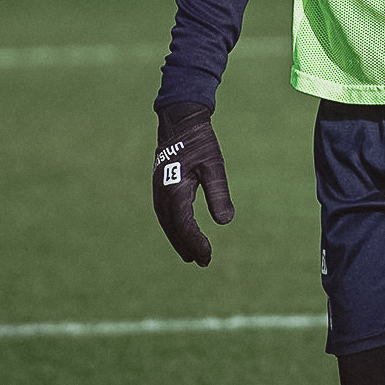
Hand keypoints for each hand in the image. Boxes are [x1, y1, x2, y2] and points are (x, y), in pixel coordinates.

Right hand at [153, 103, 233, 265]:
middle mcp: (162, 196)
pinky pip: (166, 216)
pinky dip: (175, 229)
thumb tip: (226, 222)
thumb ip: (218, 193)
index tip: (208, 257)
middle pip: (174, 229)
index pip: (184, 226)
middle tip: (204, 262)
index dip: (195, 243)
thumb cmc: (200, 142)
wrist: (180, 122)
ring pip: (168, 224)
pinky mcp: (160, 190)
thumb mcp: (214, 165)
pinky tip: (184, 235)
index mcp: (174, 191)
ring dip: (180, 240)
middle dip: (188, 247)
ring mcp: (158, 193)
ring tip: (194, 256)